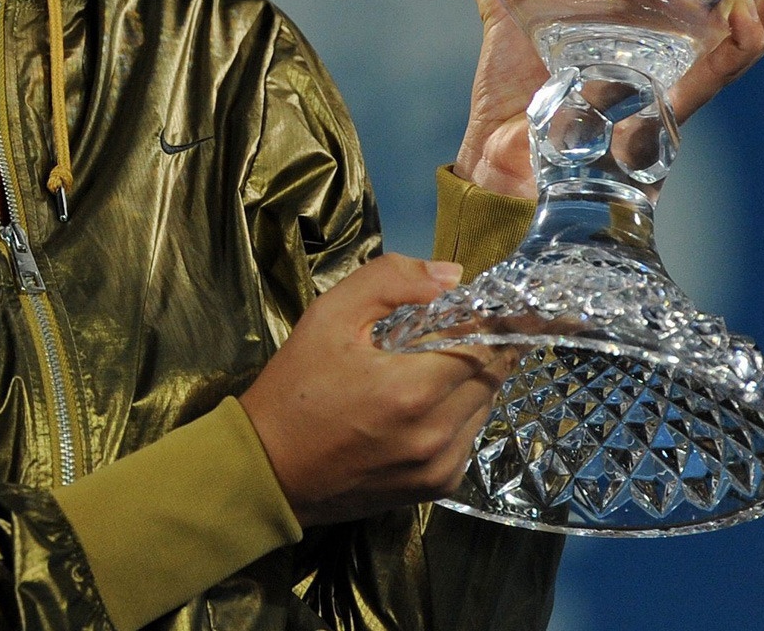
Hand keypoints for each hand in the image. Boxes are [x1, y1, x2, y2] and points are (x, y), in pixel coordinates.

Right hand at [238, 256, 514, 525]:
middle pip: (493, 375)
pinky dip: (459, 414)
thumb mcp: (329, 316)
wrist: (270, 471)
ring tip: (433, 366)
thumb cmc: (296, 389)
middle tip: (457, 328)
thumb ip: (390, 281)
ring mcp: (440, 466)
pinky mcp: (437, 487)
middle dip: (484, 346)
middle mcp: (436, 433)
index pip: (487, 344)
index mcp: (413, 390)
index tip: (482, 305)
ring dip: (473, 381)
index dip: (490, 319)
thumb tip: (452, 276)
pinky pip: (469, 438)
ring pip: (486, 406)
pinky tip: (424, 404)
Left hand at [449, 0, 763, 198]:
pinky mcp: (664, 111)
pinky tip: (750, 18)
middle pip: (753, 9)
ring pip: (749, 42)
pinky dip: (735, 50)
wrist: (495, 151)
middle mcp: (676, 55)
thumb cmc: (511, 88)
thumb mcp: (505, 5)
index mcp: (652, 27)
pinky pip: (712, 81)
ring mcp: (677, 84)